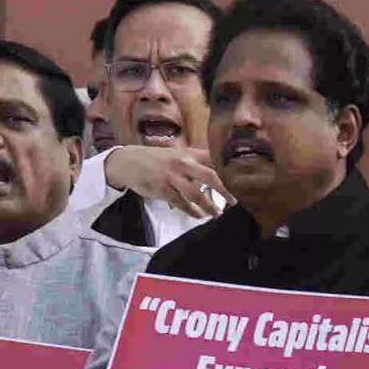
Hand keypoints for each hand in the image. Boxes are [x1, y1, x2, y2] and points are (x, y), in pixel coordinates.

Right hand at [103, 143, 227, 219]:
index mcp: (189, 153)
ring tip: (216, 214)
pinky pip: (180, 203)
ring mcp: (172, 177)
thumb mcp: (175, 153)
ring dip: (209, 206)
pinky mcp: (162, 189)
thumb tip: (217, 169)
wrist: (126, 162)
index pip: (215, 160)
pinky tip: (198, 215)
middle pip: (211, 177)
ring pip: (196, 194)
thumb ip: (195, 160)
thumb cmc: (154, 158)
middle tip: (235, 201)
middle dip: (225, 191)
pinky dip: (191, 211)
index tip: (242, 180)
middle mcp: (183, 163)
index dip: (230, 170)